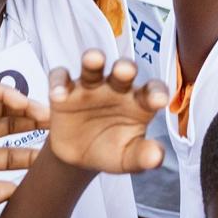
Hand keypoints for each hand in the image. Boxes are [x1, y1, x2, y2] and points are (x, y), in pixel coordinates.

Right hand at [0, 81, 49, 215]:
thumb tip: (16, 189)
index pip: (11, 154)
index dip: (31, 154)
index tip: (51, 156)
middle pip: (10, 125)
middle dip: (33, 124)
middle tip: (56, 125)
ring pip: (1, 105)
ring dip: (24, 105)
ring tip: (44, 113)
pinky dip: (4, 91)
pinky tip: (20, 102)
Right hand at [44, 51, 167, 174]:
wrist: (79, 157)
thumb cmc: (111, 151)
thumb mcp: (128, 158)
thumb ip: (143, 156)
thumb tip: (156, 157)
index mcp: (139, 102)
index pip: (152, 90)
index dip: (156, 92)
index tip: (159, 100)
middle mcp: (117, 88)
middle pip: (123, 71)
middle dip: (125, 68)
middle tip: (125, 70)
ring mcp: (90, 86)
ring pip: (93, 67)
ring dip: (93, 60)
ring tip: (93, 59)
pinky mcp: (65, 90)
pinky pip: (60, 79)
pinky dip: (58, 83)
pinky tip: (58, 95)